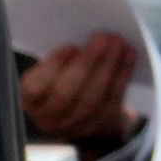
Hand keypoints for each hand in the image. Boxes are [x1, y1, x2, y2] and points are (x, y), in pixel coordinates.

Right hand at [19, 33, 137, 141]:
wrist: (92, 119)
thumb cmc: (69, 84)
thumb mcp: (57, 71)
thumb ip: (61, 59)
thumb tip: (79, 34)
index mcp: (32, 100)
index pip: (35, 86)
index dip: (53, 66)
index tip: (71, 46)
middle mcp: (48, 117)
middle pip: (66, 92)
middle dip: (86, 63)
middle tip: (103, 38)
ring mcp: (75, 126)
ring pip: (92, 98)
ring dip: (108, 67)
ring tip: (118, 44)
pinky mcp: (102, 126)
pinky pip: (113, 101)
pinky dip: (122, 77)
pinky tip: (128, 57)